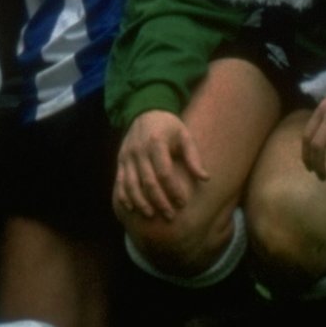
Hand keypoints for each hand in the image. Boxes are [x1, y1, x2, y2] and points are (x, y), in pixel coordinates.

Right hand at [113, 109, 210, 224]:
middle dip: (159, 201)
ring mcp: (127, 155)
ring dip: (141, 202)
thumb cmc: (169, 126)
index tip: (182, 203)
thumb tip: (205, 178)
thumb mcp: (184, 135)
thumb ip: (193, 157)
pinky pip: (119, 181)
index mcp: (156, 142)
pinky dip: (123, 196)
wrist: (144, 111)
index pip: (164, 172)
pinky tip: (131, 208)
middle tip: (170, 216)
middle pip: (148, 181)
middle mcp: (138, 150)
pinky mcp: (120, 160)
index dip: (173, 190)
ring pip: (131, 184)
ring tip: (151, 215)